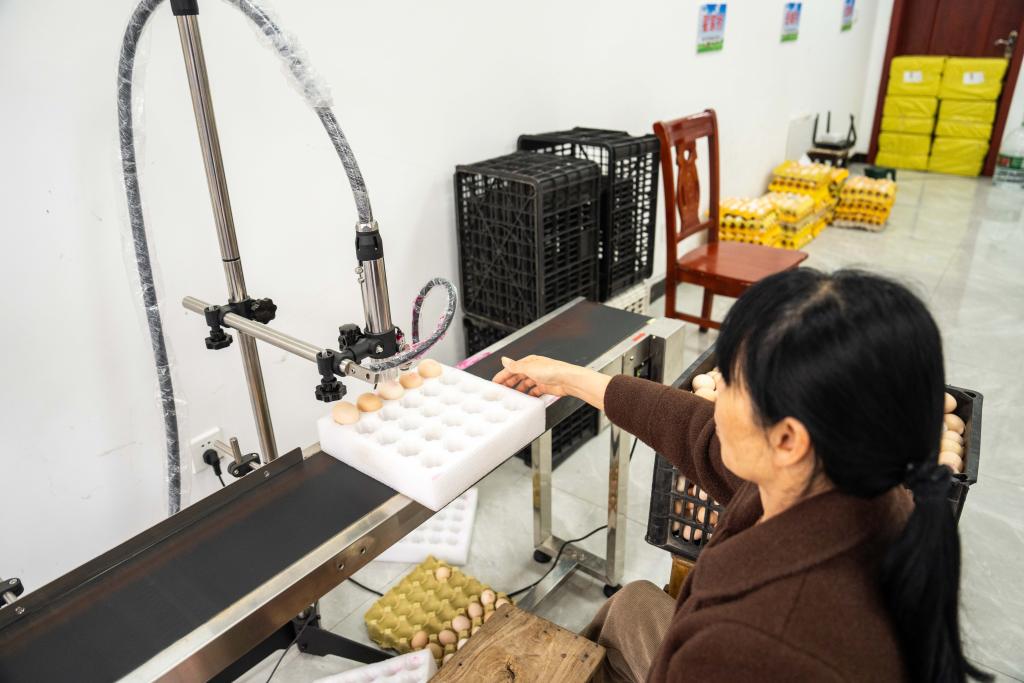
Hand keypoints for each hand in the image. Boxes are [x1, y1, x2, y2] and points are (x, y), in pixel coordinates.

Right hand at [492, 355, 610, 409]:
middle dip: (509, 384)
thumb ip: (515, 366)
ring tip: (511, 398)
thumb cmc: (553, 371)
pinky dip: (529, 395)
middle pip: (517, 377)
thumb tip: (504, 360)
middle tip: (501, 392)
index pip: (512, 369)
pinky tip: (525, 400)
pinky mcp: (545, 387)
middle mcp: (534, 369)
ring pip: (525, 385)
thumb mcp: (530, 368)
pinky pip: (534, 392)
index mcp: (529, 362)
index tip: (494, 383)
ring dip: (518, 390)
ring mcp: (539, 378)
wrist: (569, 380)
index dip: (502, 375)